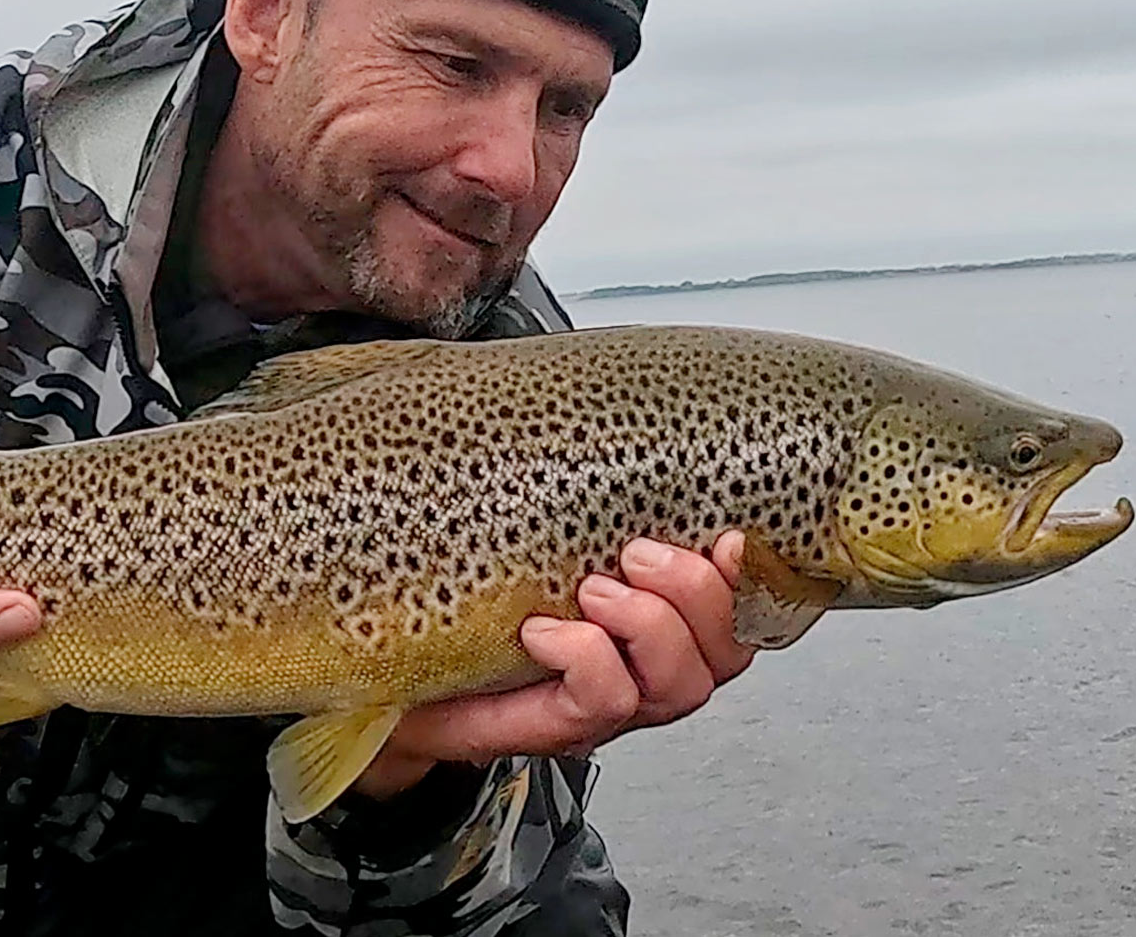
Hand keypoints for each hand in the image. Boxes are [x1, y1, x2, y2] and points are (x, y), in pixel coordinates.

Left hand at [353, 534, 754, 798]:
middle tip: (634, 555)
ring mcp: (610, 706)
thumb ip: (585, 506)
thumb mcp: (541, 540)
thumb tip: (592, 429)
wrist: (406, 677)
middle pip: (727, 650)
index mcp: (660, 619)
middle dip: (695, 592)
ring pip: (680, 683)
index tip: (730, 535)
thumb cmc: (476, 606)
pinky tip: (542, 632)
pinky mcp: (561, 728)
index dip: (751, 578)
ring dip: (647, 625)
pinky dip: (585, 657)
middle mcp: (647, 669)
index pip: (742, 610)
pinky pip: (607, 700)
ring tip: (591, 590)